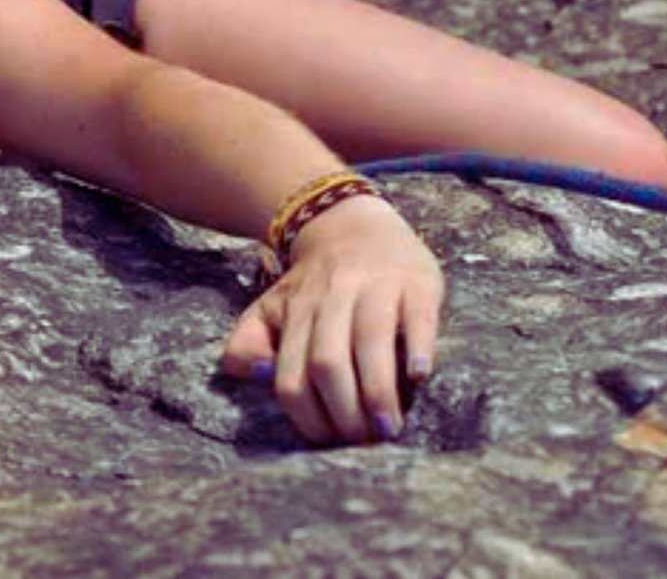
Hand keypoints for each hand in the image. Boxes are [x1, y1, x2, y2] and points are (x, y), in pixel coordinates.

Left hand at [220, 194, 443, 444]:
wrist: (352, 223)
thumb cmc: (313, 286)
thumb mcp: (269, 310)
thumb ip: (247, 345)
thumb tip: (258, 375)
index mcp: (295, 313)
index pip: (291, 375)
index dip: (308, 415)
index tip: (328, 442)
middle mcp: (331, 299)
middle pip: (328, 361)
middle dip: (344, 411)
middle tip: (365, 442)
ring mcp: (375, 287)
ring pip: (370, 340)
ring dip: (379, 390)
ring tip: (390, 428)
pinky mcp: (415, 281)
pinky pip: (417, 315)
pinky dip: (419, 347)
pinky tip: (419, 376)